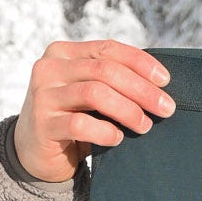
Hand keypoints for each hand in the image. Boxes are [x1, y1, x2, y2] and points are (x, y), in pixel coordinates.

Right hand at [13, 39, 175, 182]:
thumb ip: (112, 80)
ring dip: (128, 110)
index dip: (140, 62)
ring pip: (94, 93)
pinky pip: (81, 124)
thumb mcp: (89, 92)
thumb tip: (159, 84)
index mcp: (64, 53)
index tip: (165, 80)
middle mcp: (49, 68)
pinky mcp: (42, 124)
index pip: (108, 49)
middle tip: (166, 108)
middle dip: (142, 89)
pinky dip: (106, 131)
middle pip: (105, 70)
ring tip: (145, 125)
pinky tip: (117, 138)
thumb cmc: (72, 118)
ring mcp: (43, 95)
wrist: (35, 151)